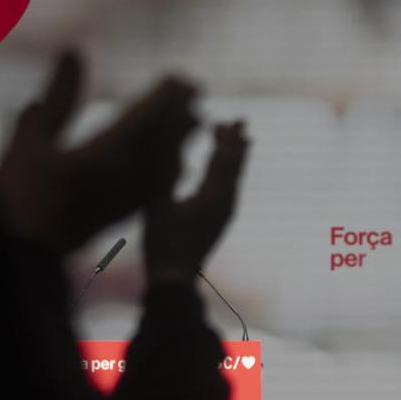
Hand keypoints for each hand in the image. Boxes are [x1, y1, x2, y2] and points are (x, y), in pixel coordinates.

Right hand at [0, 52, 199, 253]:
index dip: (166, 96)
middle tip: (195, 90)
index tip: (181, 78)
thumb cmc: (18, 196)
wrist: (21, 256)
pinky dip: (170, 166)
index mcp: (106, 158)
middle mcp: (126, 179)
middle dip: (180, 114)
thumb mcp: (29, 140)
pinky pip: (158, 187)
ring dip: (180, 139)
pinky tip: (175, 161)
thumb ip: (56, 96)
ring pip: (166, 164)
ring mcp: (128, 200)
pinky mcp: (124, 215)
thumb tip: (72, 51)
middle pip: (165, 140)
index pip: (146, 119)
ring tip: (194, 119)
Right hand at [144, 120, 250, 284]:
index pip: (223, 159)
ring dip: (235, 157)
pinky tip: (224, 174)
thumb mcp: (157, 203)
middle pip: (234, 166)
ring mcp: (224, 213)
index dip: (225, 138)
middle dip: (237, 143)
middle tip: (243, 122)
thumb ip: (164, 173)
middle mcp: (225, 203)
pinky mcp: (219, 222)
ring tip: (242, 141)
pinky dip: (229, 173)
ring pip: (234, 178)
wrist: (174, 279)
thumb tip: (167, 146)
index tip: (227, 120)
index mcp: (212, 195)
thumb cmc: (163, 242)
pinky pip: (229, 189)